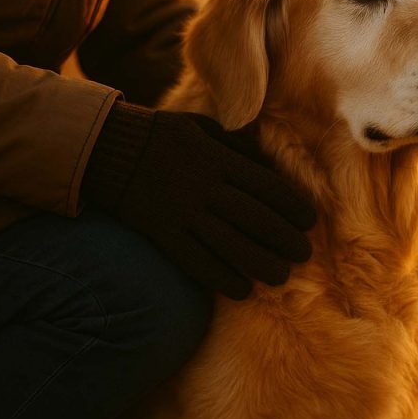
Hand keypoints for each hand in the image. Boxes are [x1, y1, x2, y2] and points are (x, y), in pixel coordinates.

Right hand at [82, 102, 314, 299]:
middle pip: (255, 218)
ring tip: (280, 276)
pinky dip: (222, 278)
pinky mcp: (163, 234)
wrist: (108, 149)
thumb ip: (237, 147)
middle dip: (285, 239)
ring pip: (230, 245)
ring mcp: (183, 213)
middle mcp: (205, 188)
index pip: (267, 187)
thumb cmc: (163, 136)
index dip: (293, 207)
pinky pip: (196, 262)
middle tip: (304, 254)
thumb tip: (269, 166)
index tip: (309, 221)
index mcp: (219, 160)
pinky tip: (242, 290)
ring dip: (261, 264)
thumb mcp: (204, 128)